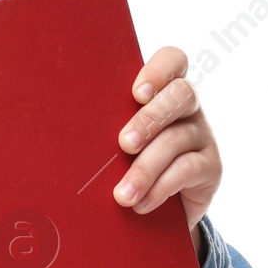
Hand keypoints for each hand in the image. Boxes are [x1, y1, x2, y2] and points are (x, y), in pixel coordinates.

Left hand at [112, 47, 220, 262]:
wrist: (155, 207)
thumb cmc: (122, 161)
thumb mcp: (112, 140)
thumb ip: (101, 124)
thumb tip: (56, 126)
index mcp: (162, 89)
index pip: (173, 59)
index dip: (159, 70)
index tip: (136, 93)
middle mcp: (187, 107)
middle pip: (181, 94)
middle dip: (150, 119)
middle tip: (124, 144)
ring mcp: (202, 135)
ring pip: (177, 139)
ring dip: (145, 167)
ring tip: (122, 194)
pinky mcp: (211, 166)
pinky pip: (187, 170)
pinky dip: (160, 187)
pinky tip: (141, 204)